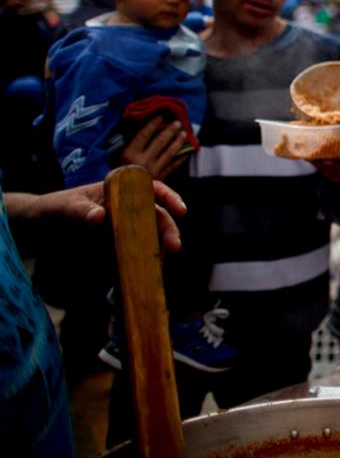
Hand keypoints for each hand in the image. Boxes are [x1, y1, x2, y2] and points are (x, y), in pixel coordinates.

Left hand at [15, 180, 186, 251]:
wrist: (38, 226)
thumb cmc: (52, 208)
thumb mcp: (64, 208)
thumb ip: (81, 211)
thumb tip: (100, 217)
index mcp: (118, 190)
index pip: (151, 188)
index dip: (169, 197)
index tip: (181, 211)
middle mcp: (125, 207)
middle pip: (155, 214)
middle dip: (168, 230)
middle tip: (175, 247)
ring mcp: (121, 225)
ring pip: (149, 234)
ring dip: (159, 247)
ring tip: (161, 263)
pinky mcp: (115, 244)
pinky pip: (135, 250)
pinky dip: (143, 259)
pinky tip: (146, 270)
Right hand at [120, 116, 188, 179]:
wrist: (119, 197)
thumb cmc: (117, 175)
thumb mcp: (120, 157)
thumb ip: (132, 144)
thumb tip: (142, 127)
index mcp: (129, 154)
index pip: (143, 135)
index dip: (153, 124)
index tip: (160, 116)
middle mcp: (142, 161)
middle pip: (160, 142)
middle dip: (170, 131)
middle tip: (178, 122)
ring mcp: (153, 171)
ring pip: (169, 153)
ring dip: (178, 142)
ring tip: (185, 133)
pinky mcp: (160, 179)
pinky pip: (173, 166)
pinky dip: (181, 159)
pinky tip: (186, 152)